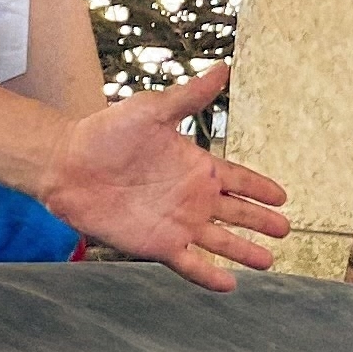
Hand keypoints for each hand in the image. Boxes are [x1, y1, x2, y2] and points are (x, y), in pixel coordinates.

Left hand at [35, 65, 288, 290]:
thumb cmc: (106, 132)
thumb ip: (190, 97)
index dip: (260, 187)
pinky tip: (229, 284)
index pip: (238, 178)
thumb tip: (223, 67)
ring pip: (220, 241)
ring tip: (268, 261)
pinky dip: (209, 275)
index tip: (283, 196)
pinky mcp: (156, 244)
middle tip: (285, 230)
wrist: (66, 163)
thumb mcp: (152, 110)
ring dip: (244, 251)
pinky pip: (190, 264)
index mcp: (195, 165)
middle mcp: (190, 197)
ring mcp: (175, 223)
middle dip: (261, 222)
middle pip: (236, 213)